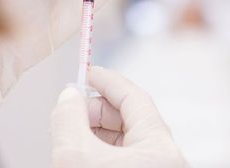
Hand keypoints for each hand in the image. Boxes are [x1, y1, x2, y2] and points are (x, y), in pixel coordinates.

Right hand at [51, 67, 187, 167]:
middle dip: (95, 107)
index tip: (87, 72)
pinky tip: (81, 150)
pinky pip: (119, 155)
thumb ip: (69, 119)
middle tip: (70, 108)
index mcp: (159, 147)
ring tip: (70, 132)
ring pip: (121, 138)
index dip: (108, 80)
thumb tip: (68, 96)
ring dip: (93, 129)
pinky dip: (98, 148)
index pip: (134, 96)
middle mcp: (161, 158)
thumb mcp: (76, 157)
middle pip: (127, 116)